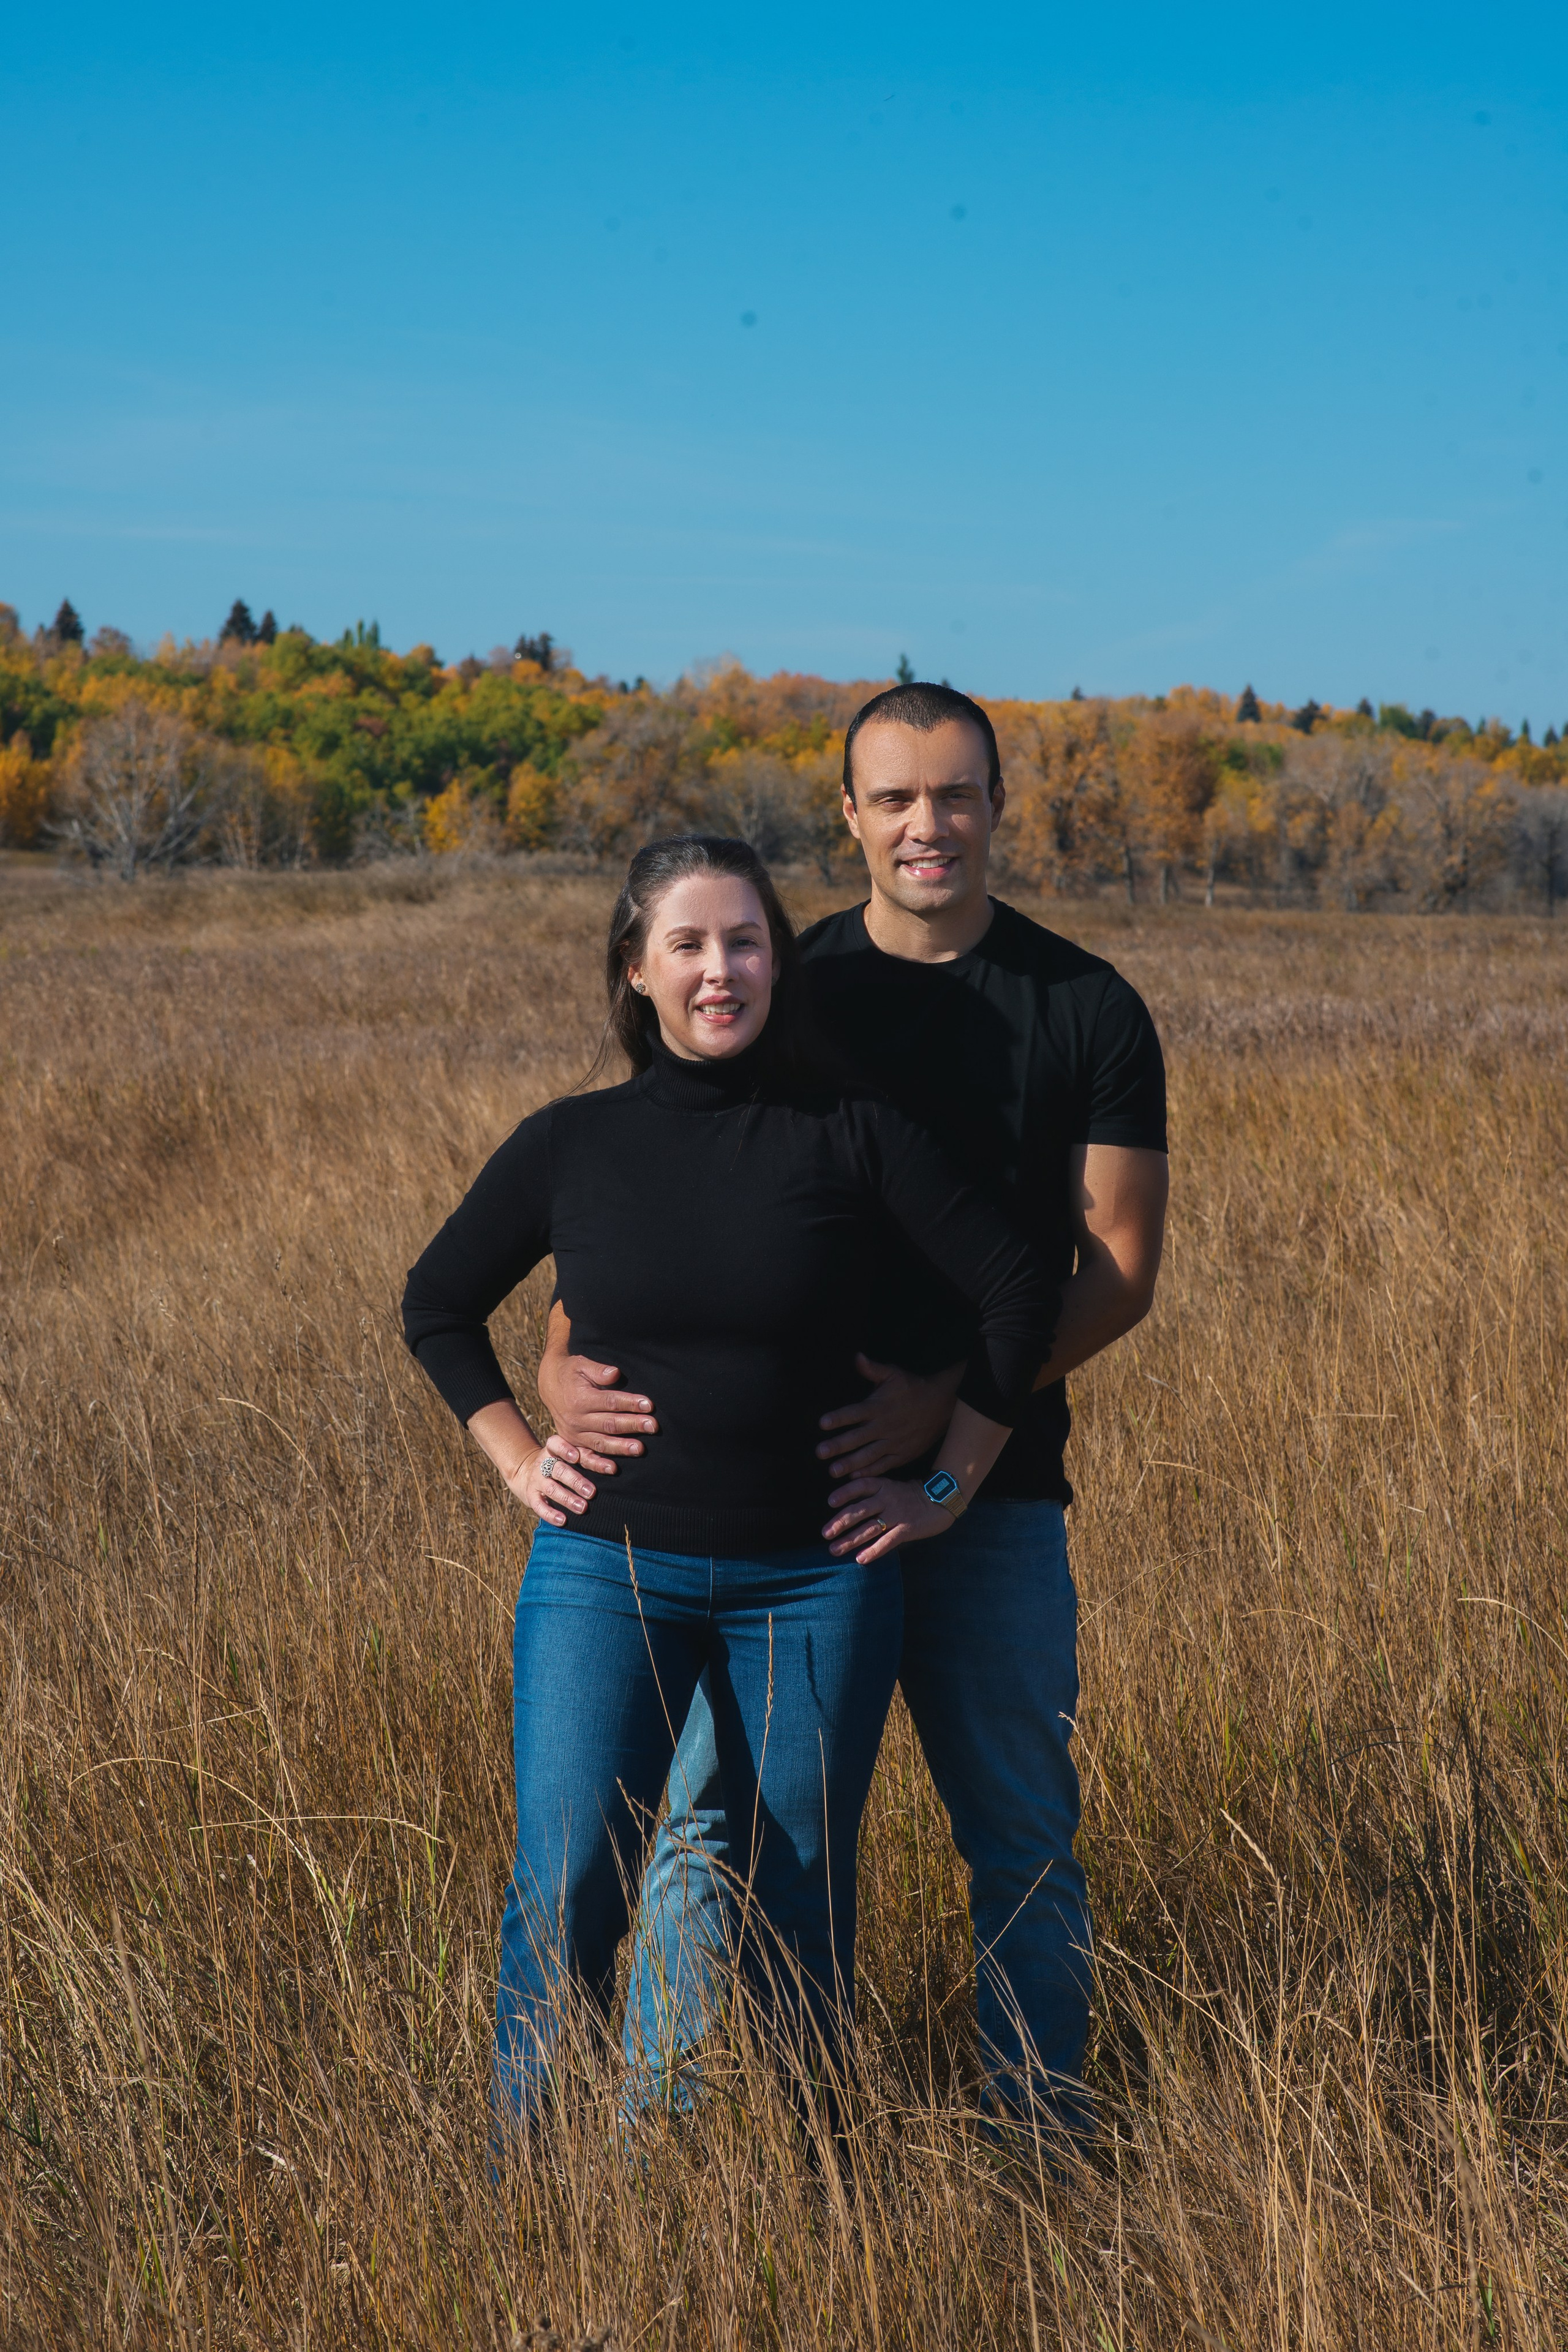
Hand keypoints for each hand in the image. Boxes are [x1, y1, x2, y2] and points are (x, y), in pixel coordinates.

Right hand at [506, 1440, 595, 1529]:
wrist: (526, 1472)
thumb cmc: (561, 1462)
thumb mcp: (569, 1454)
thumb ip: (587, 1457)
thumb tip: (614, 1466)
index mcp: (553, 1449)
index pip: (557, 1445)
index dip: (565, 1450)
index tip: (577, 1457)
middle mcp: (543, 1463)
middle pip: (559, 1470)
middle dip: (576, 1481)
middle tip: (592, 1492)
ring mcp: (536, 1480)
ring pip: (551, 1488)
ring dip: (567, 1499)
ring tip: (583, 1508)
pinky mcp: (531, 1496)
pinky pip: (539, 1505)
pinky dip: (550, 1514)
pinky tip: (563, 1521)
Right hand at [535, 1342, 658, 1477]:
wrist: (550, 1386)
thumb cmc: (571, 1373)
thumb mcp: (581, 1365)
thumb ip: (598, 1370)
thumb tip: (615, 1373)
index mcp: (580, 1399)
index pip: (610, 1402)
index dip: (630, 1403)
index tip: (649, 1405)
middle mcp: (576, 1419)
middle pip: (609, 1424)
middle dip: (633, 1425)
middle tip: (653, 1426)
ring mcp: (574, 1434)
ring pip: (601, 1442)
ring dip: (621, 1447)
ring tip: (640, 1448)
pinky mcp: (573, 1443)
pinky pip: (586, 1457)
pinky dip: (598, 1465)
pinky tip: (614, 1469)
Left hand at [816, 1356, 963, 1478]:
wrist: (943, 1405)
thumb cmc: (913, 1387)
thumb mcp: (894, 1374)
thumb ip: (873, 1369)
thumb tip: (857, 1357)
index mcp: (878, 1406)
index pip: (854, 1412)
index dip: (839, 1417)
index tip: (822, 1423)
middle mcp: (884, 1426)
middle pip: (858, 1437)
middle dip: (838, 1445)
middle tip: (820, 1452)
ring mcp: (894, 1442)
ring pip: (869, 1455)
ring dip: (851, 1464)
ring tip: (833, 1471)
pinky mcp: (902, 1454)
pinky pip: (884, 1465)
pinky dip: (871, 1472)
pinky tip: (855, 1479)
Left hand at [822, 1473, 955, 1565]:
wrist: (941, 1500)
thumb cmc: (911, 1494)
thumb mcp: (890, 1486)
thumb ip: (871, 1492)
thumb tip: (846, 1503)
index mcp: (883, 1485)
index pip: (860, 1486)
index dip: (845, 1493)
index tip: (830, 1502)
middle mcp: (888, 1498)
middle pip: (860, 1510)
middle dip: (840, 1522)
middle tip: (825, 1533)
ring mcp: (897, 1514)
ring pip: (870, 1528)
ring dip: (850, 1540)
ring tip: (834, 1550)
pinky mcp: (907, 1529)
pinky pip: (887, 1541)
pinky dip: (873, 1551)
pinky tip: (860, 1559)